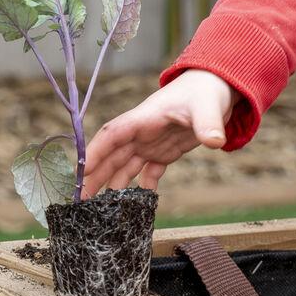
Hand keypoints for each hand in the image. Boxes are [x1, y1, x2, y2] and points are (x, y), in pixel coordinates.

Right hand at [82, 69, 237, 197]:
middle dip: (96, 176)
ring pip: (126, 165)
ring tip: (101, 209)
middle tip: (80, 202)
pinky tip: (138, 205)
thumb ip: (208, 123)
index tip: (80, 172)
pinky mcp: (165, 151)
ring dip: (113, 184)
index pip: (113, 134)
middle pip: (113, 154)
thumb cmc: (206, 90)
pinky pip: (148, 171)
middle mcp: (143, 131)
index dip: (95, 152)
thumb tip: (215, 141)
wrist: (216, 86)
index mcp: (145, 117)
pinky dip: (142, 187)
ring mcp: (152, 142)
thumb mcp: (208, 106)